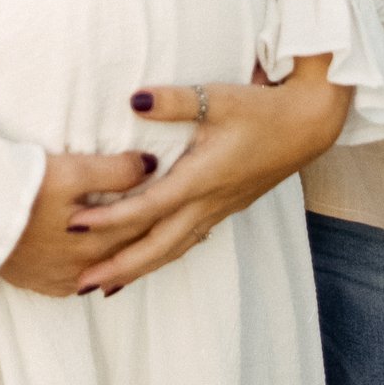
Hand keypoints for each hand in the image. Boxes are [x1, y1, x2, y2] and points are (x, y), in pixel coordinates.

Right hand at [0, 150, 158, 297]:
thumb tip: (151, 165)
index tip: (176, 193)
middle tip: (165, 214)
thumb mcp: (68, 170)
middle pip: (126, 248)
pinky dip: (94, 270)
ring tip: (136, 236)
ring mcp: (64, 277)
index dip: (161, 208)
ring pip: (106, 267)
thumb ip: (114, 171)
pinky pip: (80, 281)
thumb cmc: (18, 186)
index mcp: (98, 236)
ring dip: (121, 253)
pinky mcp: (44, 283)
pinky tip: (100, 263)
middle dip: (147, 232)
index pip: (142, 224)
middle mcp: (86, 264)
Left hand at [67, 56, 352, 296]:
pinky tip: (151, 261)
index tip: (74, 226)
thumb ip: (173, 101)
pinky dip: (162, 257)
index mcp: (201, 179)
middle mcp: (207, 202)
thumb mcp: (217, 98)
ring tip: (106, 286)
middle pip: (156, 247)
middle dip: (118, 267)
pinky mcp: (226, 207)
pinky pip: (187, 242)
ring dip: (138, 269)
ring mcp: (218, 209)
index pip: (147, 207)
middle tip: (80, 284)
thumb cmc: (262, 109)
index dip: (109, 219)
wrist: (309, 125)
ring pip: (172, 250)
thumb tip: (132, 100)